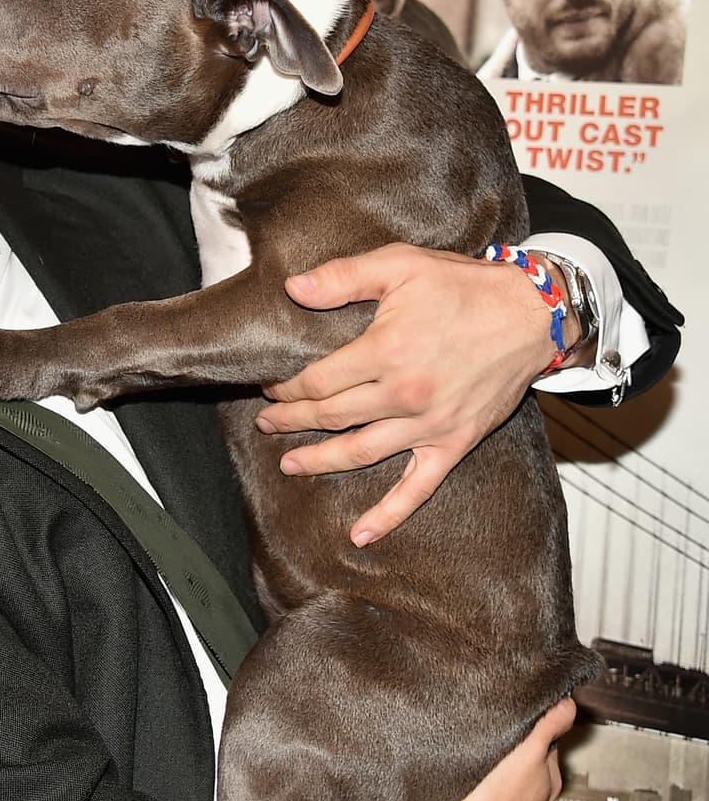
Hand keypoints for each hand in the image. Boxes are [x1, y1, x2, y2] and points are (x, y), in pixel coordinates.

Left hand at [255, 244, 559, 544]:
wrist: (532, 313)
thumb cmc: (465, 286)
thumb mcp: (400, 265)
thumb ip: (343, 277)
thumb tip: (292, 288)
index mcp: (385, 352)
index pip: (318, 382)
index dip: (288, 388)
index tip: (271, 386)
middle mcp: (403, 395)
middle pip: (331, 417)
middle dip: (292, 422)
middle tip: (267, 424)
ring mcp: (429, 424)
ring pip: (360, 452)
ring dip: (320, 462)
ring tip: (290, 465)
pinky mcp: (454, 442)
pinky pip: (417, 488)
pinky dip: (388, 515)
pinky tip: (360, 535)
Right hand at [460, 697, 574, 800]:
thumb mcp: (529, 755)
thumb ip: (549, 729)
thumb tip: (570, 704)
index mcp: (548, 784)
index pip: (548, 752)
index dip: (541, 737)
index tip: (532, 724)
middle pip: (538, 779)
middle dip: (527, 765)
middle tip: (510, 746)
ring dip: (515, 794)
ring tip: (496, 779)